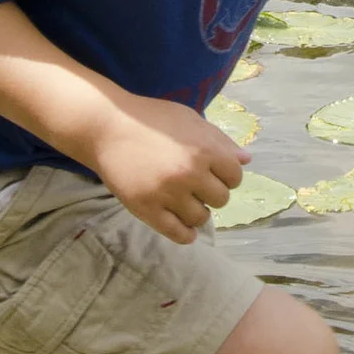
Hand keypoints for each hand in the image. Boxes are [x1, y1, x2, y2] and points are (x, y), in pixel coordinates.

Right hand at [91, 92, 244, 243]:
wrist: (107, 127)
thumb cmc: (151, 119)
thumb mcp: (190, 120)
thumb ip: (220, 140)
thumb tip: (246, 160)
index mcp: (205, 150)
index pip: (235, 177)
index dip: (226, 175)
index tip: (212, 173)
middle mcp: (190, 174)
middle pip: (221, 199)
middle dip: (211, 193)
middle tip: (195, 186)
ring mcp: (168, 194)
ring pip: (201, 218)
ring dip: (197, 212)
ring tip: (184, 201)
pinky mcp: (147, 209)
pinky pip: (177, 233)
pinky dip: (186, 234)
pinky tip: (184, 228)